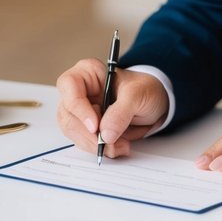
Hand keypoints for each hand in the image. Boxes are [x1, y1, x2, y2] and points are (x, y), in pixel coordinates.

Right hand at [55, 60, 169, 158]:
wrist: (153, 103)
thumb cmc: (144, 89)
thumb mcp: (138, 94)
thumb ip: (121, 112)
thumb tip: (105, 134)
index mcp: (87, 72)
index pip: (69, 85)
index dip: (79, 108)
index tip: (95, 127)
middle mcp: (78, 90)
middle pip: (68, 113)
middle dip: (89, 134)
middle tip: (110, 143)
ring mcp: (79, 110)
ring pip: (72, 131)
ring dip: (94, 144)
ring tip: (119, 145)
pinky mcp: (84, 126)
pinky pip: (82, 141)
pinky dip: (98, 148)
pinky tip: (115, 146)